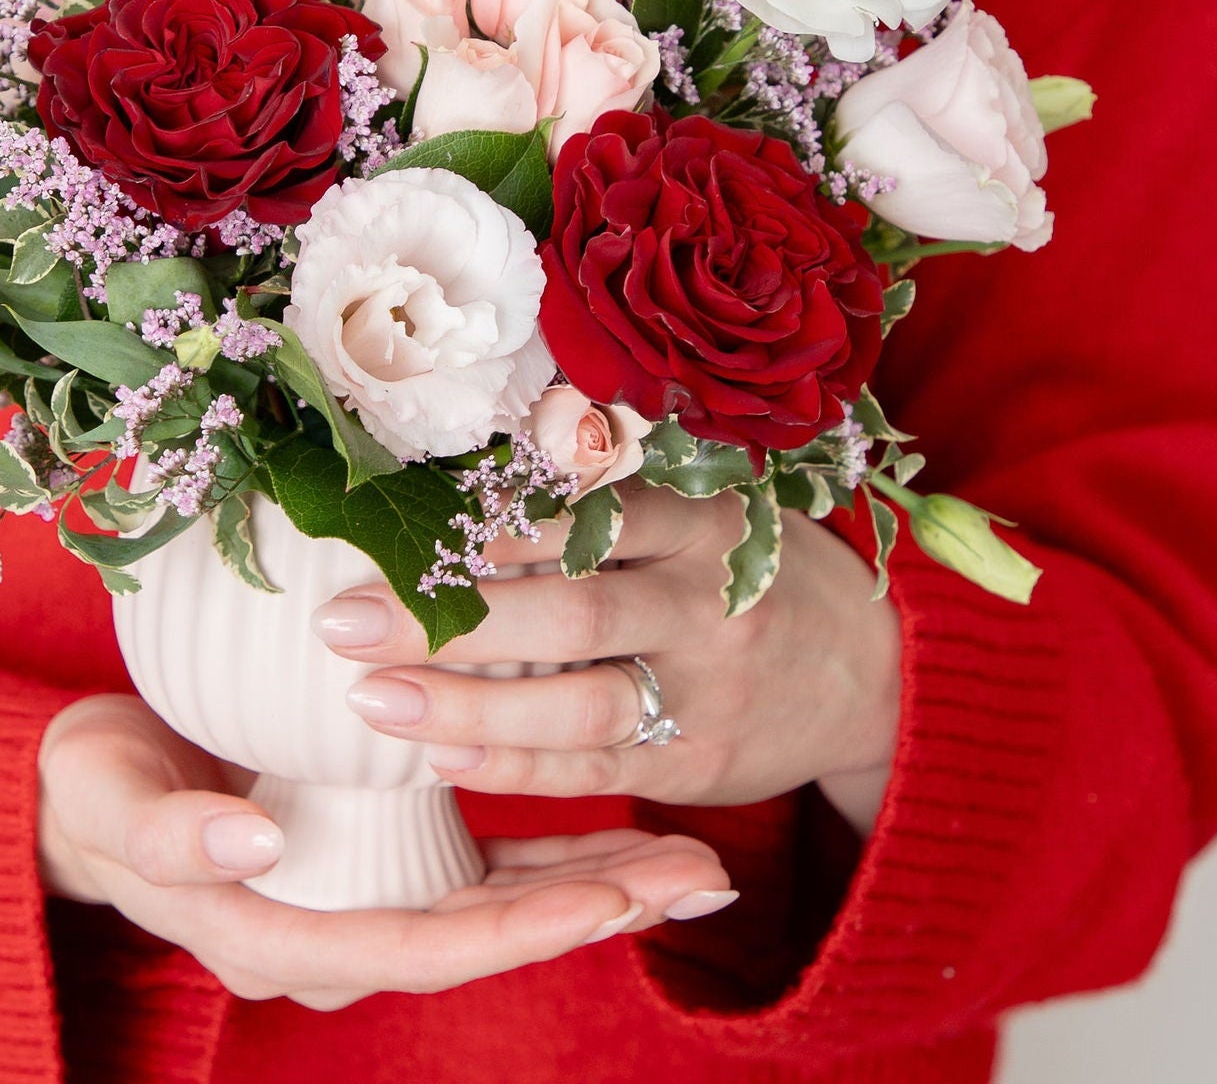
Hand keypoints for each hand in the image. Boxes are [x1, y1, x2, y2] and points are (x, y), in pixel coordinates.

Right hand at [36, 693, 737, 1008]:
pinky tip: (620, 827)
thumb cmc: (90, 792)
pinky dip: (549, 843)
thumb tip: (254, 847)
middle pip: (486, 932)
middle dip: (595, 903)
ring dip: (595, 876)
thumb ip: (170, 836)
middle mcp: (337, 929)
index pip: (421, 944)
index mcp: (281, 935)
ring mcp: (362, 894)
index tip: (609, 892)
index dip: (521, 923)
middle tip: (699, 871)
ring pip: (497, 900)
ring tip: (692, 855)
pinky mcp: (373, 849)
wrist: (80, 787)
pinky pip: (475, 859)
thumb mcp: (108, 805)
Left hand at [316, 488, 902, 833]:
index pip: (593, 513)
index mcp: (703, 521)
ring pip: (577, 706)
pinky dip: (515, 767)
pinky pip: (594, 771)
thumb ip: (617, 485)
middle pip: (572, 612)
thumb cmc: (750, 566)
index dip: (498, 519)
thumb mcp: (710, 502)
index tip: (403, 518)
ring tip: (370, 697)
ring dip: (467, 706)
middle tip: (344, 616)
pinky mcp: (698, 762)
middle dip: (453, 617)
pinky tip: (439, 756)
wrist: (873, 673)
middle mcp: (707, 605)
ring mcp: (706, 692)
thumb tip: (481, 445)